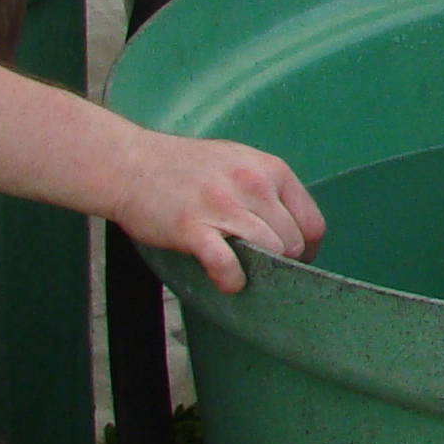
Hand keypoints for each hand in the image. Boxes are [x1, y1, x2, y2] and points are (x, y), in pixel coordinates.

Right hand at [110, 128, 327, 294]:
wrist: (130, 163)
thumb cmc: (185, 168)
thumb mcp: (239, 162)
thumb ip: (268, 191)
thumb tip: (292, 229)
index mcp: (270, 169)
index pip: (313, 223)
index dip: (307, 250)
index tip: (293, 260)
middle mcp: (254, 184)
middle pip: (293, 243)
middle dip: (282, 262)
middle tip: (262, 267)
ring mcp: (224, 205)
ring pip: (270, 253)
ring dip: (260, 271)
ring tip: (243, 270)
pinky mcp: (193, 226)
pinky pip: (227, 265)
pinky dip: (231, 280)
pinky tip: (227, 280)